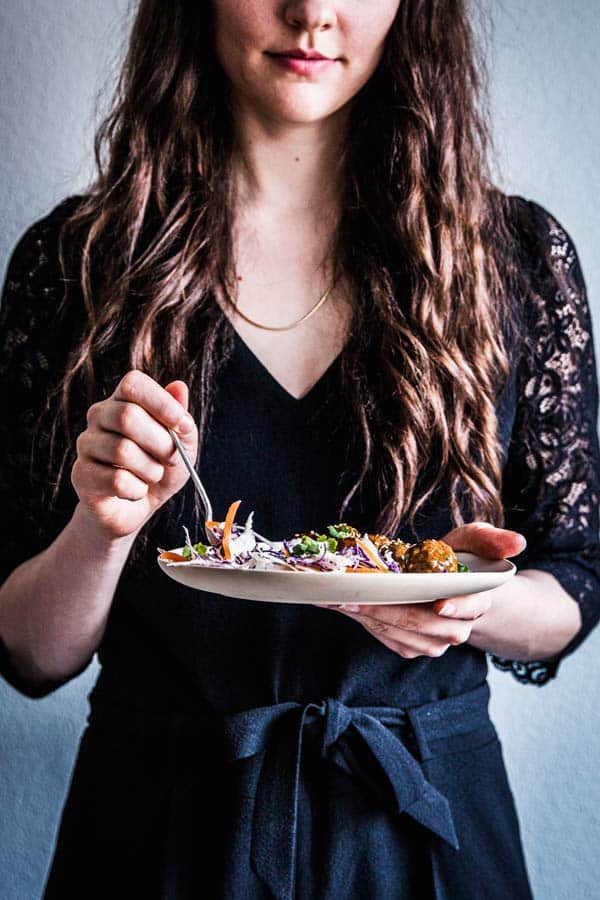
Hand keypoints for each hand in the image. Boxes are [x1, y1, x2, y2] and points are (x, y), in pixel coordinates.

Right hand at [71, 370, 197, 539]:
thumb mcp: (182, 445)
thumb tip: (179, 387)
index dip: (161, 402)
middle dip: (161, 443)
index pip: (133, 385)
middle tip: (171, 459)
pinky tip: (135, 490)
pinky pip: (115, 480)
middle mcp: (99, 417)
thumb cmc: (159, 469)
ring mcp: (86, 444)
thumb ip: (181, 419)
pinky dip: (136, 490)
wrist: (138, 508)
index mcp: (123, 401)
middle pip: (127, 417)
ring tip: (152, 476)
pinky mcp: (81, 474)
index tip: (183, 425)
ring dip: (150, 470)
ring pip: (122, 451)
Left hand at [315, 522, 526, 658]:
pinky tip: (345, 608)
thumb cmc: (463, 561)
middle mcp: (458, 627)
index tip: (440, 603)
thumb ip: (492, 539)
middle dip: (387, 610)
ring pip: (403, 635)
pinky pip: (391, 640)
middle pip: (425, 623)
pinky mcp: (416, 648)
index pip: (471, 606)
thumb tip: (518, 542)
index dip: (457, 606)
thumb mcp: (477, 541)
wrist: (454, 590)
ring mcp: (437, 642)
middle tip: (352, 597)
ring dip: (369, 619)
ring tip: (338, 601)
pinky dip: (366, 626)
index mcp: (478, 599)